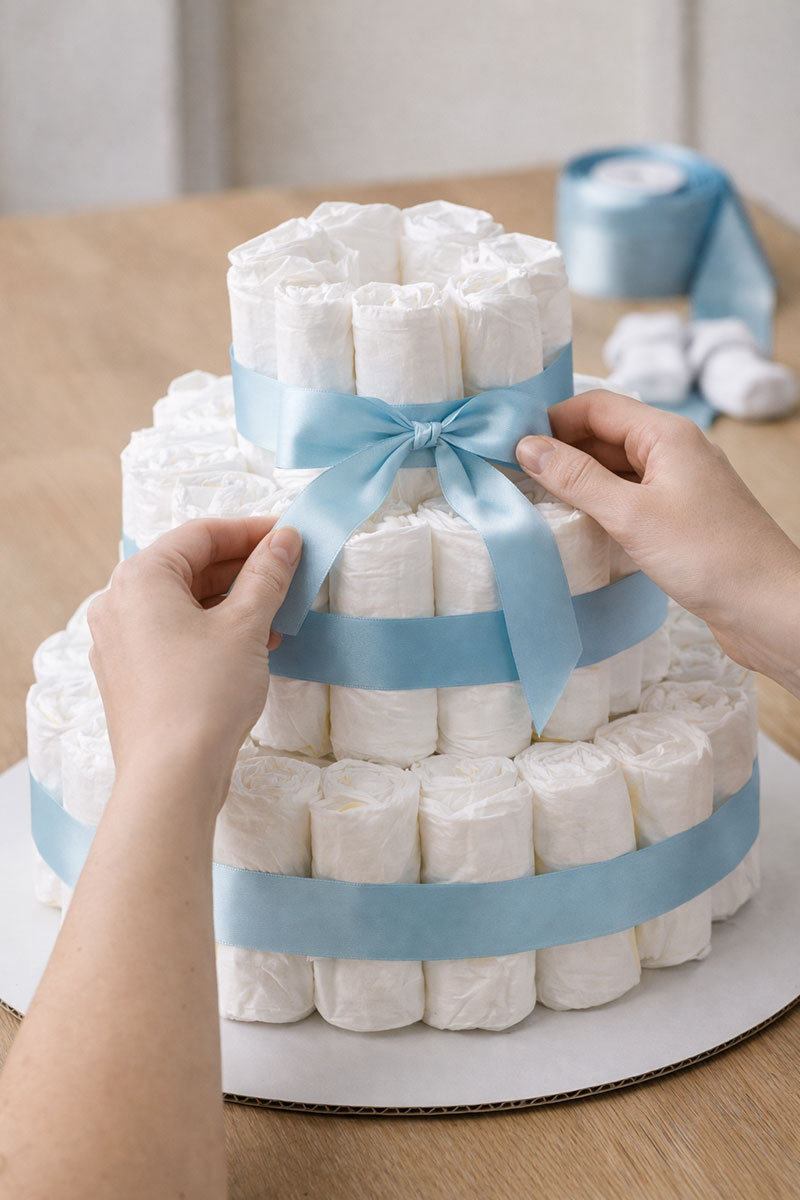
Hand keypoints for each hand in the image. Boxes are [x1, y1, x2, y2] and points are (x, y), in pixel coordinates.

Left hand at [88, 518, 301, 803]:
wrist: (171, 777)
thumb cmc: (204, 696)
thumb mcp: (246, 626)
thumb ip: (267, 575)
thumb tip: (284, 541)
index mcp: (140, 578)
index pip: (201, 534)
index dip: (251, 531)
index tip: (290, 535)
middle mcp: (119, 603)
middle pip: (189, 567)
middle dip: (244, 568)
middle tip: (290, 572)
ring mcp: (120, 642)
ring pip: (183, 603)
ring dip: (232, 602)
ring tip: (278, 614)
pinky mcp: (130, 676)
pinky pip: (173, 635)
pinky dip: (212, 630)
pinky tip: (252, 646)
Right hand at [517, 390, 799, 690]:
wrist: (767, 607)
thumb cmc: (709, 556)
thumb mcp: (631, 514)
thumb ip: (576, 478)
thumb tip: (527, 447)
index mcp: (667, 434)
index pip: (597, 407)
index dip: (551, 419)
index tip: (509, 442)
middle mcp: (674, 452)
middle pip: (605, 435)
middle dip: (560, 450)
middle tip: (512, 473)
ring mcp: (679, 486)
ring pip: (615, 469)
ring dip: (577, 480)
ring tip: (534, 499)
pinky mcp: (680, 519)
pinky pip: (629, 499)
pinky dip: (599, 505)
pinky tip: (576, 525)